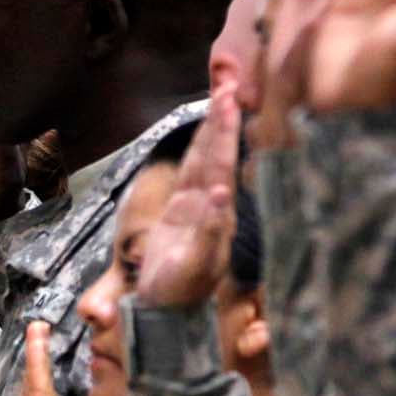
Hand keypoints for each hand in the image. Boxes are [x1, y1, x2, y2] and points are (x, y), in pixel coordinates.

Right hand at [0, 323, 68, 395]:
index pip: (41, 385)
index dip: (37, 357)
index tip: (36, 329)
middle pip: (44, 383)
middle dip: (40, 354)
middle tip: (37, 325)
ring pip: (41, 390)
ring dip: (38, 366)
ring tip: (35, 342)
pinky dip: (32, 384)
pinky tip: (31, 379)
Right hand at [138, 85, 242, 307]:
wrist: (166, 309)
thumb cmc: (176, 294)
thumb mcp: (190, 269)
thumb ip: (207, 234)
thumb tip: (220, 195)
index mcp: (218, 219)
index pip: (222, 171)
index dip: (225, 138)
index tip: (230, 104)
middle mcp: (215, 208)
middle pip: (219, 158)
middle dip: (224, 123)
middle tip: (230, 86)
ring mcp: (202, 204)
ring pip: (209, 158)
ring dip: (216, 127)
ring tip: (224, 93)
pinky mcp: (187, 205)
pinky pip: (195, 166)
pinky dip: (202, 143)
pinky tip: (210, 123)